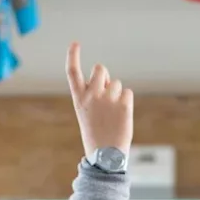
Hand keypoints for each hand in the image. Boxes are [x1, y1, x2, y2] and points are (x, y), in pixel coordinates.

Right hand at [66, 42, 132, 160]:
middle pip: (100, 69)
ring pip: (116, 83)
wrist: (106, 156)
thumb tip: (108, 80)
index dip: (73, 55)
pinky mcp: (123, 104)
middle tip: (106, 94)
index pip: (72, 72)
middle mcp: (92, 95)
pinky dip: (127, 102)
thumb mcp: (87, 113)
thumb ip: (94, 94)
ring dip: (117, 94)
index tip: (75, 43)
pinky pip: (127, 93)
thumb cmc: (96, 135)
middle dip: (105, 76)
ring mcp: (108, 99)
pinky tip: (121, 116)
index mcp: (79, 98)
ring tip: (113, 114)